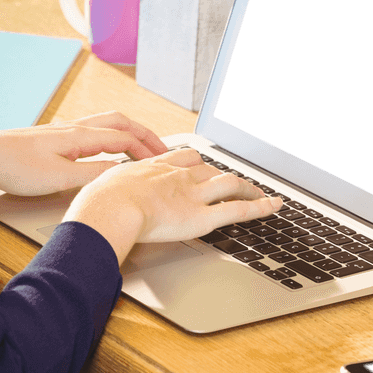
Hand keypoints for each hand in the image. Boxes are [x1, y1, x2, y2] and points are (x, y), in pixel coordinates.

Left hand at [0, 111, 167, 195]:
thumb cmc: (14, 166)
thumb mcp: (60, 177)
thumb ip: (94, 174)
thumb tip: (122, 174)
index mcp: (81, 136)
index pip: (125, 139)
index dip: (148, 150)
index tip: (164, 161)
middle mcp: (75, 129)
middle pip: (121, 123)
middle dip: (145, 135)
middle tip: (162, 149)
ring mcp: (65, 132)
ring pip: (108, 125)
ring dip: (130, 134)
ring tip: (142, 148)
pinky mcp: (56, 139)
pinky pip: (95, 132)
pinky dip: (113, 138)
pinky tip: (109, 151)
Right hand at [64, 147, 281, 265]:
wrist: (108, 209)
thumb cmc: (98, 204)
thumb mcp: (103, 188)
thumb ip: (111, 194)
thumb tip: (98, 207)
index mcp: (154, 167)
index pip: (184, 157)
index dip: (198, 162)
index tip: (203, 166)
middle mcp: (178, 175)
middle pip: (210, 168)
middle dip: (225, 174)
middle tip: (236, 182)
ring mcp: (193, 193)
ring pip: (230, 184)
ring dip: (249, 188)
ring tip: (261, 194)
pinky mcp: (203, 215)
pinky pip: (238, 209)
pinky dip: (261, 207)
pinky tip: (275, 207)